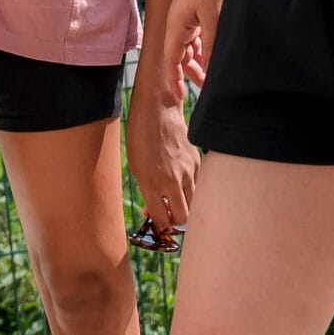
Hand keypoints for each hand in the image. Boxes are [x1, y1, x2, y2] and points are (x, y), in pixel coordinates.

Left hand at [124, 86, 197, 233]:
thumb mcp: (136, 166)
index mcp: (152, 183)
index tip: (159, 222)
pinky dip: (190, 189)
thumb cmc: (140, 136)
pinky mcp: (198, 162)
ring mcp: (188, 172)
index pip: (163, 220)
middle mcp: (173, 181)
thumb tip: (154, 211)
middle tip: (168, 215)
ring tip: (174, 199)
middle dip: (175, 221)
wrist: (158, 109)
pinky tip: (180, 180)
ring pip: (194, 203)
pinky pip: (197, 185)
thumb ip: (147, 191)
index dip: (161, 225)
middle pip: (183, 218)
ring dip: (185, 205)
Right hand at [155, 0, 225, 92]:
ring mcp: (186, 17)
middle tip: (206, 88)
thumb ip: (212, 47)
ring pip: (190, 47)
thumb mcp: (214, 20)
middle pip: (180, 55)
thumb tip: (211, 72)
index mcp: (176, 26)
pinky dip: (204, 47)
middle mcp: (178, 23)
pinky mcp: (196, 11)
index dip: (175, 79)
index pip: (172, 60)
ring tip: (213, 74)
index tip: (181, 97)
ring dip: (199, 60)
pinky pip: (197, 36)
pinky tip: (215, 53)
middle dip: (191, 72)